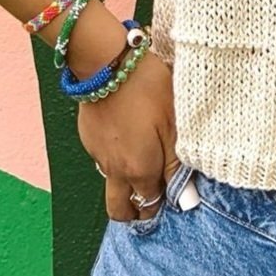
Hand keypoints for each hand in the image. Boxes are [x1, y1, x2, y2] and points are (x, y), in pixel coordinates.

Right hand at [77, 50, 178, 221]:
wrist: (108, 63)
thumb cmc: (149, 90)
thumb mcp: (174, 125)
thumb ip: (177, 163)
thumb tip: (186, 198)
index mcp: (139, 170)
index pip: (150, 205)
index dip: (163, 205)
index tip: (175, 199)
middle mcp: (115, 171)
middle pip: (120, 210)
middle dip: (136, 213)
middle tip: (154, 202)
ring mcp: (98, 155)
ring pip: (111, 185)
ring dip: (126, 186)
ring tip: (147, 169)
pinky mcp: (89, 138)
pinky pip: (104, 162)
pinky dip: (118, 161)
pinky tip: (132, 141)